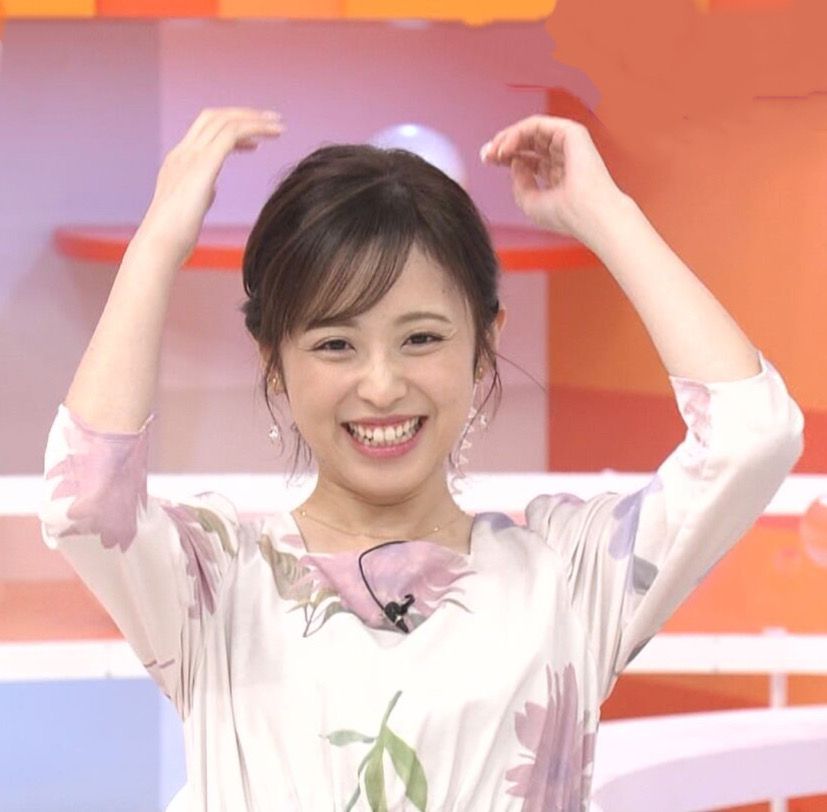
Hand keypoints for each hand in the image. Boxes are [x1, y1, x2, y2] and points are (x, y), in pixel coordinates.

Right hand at [138, 107, 284, 265]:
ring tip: (279, 127)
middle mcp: (183, 153)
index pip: (205, 130)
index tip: (256, 141)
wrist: (159, 245)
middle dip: (246, 115)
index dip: (232, 129)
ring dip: (255, 120)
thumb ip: (200, 192)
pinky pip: (231, 134)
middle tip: (274, 121)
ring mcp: (190, 156)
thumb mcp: (190, 208)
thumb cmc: (174, 237)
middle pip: (215, 117)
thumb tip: (211, 189)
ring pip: (225, 120)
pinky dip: (254, 129)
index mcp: (178, 161)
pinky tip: (271, 137)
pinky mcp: (203, 165)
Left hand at [480, 115, 623, 241]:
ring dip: (508, 138)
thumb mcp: (530, 202)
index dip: (505, 157)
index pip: (528, 159)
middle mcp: (564, 158)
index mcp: (557, 175)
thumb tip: (515, 161)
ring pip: (531, 130)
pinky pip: (537, 125)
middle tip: (486, 153)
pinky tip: (506, 148)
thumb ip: (519, 180)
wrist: (589, 215)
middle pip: (528, 142)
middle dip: (503, 145)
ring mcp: (569, 144)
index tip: (487, 161)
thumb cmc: (566, 215)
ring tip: (494, 151)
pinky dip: (518, 133)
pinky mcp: (572, 132)